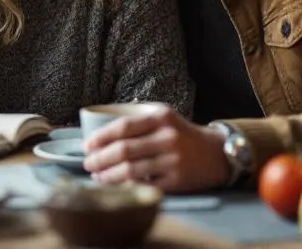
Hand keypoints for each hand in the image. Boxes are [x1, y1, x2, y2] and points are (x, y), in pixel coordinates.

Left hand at [81, 105, 230, 192]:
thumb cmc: (181, 134)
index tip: (87, 146)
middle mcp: (168, 137)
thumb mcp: (164, 116)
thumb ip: (137, 119)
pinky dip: (125, 186)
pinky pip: (144, 185)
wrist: (214, 153)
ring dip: (108, 175)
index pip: (123, 126)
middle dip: (100, 159)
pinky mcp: (176, 180)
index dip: (101, 137)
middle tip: (88, 164)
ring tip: (97, 176)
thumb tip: (101, 132)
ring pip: (131, 170)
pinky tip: (115, 185)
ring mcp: (173, 160)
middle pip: (123, 150)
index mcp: (161, 117)